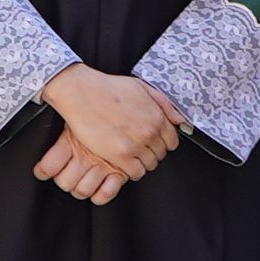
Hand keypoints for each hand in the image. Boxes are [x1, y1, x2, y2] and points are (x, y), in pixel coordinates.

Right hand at [33, 62, 178, 203]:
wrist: (80, 92)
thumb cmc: (107, 88)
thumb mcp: (140, 87)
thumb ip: (163, 103)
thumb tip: (179, 121)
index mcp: (157, 116)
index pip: (172, 141)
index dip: (161, 142)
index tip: (151, 141)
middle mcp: (150, 132)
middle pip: (160, 154)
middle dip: (150, 151)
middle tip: (136, 146)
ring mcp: (136, 144)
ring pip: (149, 165)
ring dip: (141, 161)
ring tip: (128, 153)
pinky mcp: (120, 155)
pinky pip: (136, 173)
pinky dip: (131, 170)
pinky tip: (123, 161)